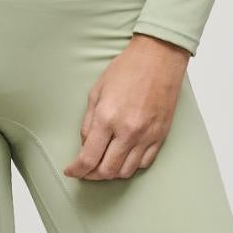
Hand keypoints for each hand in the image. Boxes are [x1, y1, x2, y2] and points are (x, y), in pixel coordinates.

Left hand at [64, 34, 190, 181]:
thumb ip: (89, 122)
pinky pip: (144, 163)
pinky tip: (124, 157)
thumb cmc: (128, 69)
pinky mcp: (161, 135)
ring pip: (126, 171)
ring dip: (111, 173)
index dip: (76, 170)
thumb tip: (86, 145)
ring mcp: (147, 135)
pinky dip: (131, 166)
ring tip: (103, 165)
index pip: (88, 158)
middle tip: (85, 171)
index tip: (71, 171)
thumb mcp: (97, 91)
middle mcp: (128, 131)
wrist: (160, 57)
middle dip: (92, 175)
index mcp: (107, 118)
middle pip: (107, 170)